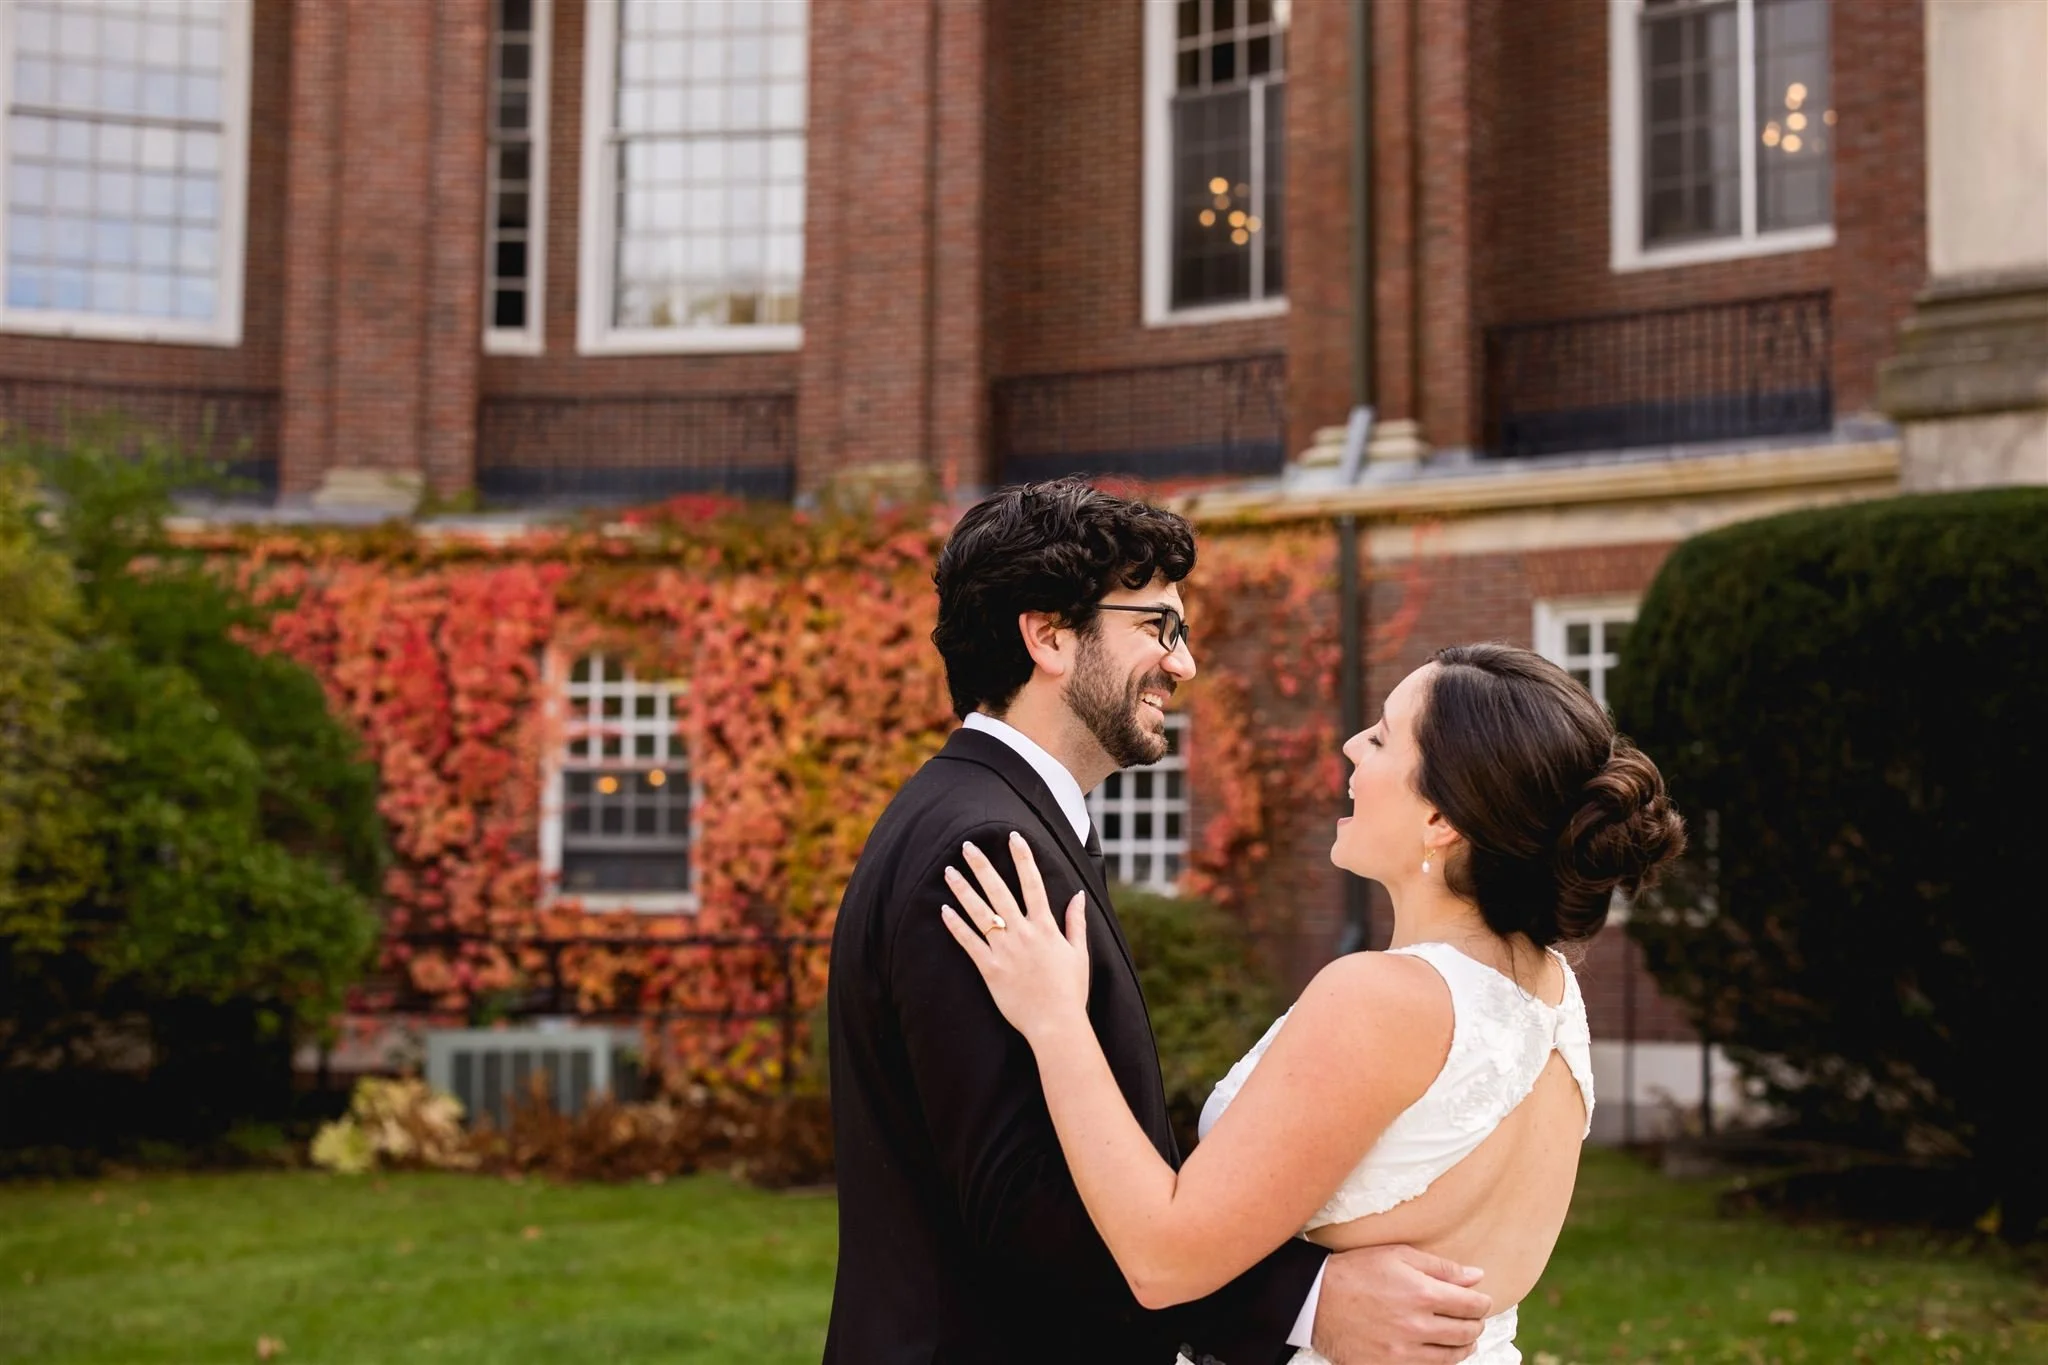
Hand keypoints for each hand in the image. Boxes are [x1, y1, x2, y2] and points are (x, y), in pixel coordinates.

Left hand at [938, 832, 1090, 1042]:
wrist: (1056, 1024)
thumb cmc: (1070, 991)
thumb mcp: (1079, 953)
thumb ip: (1076, 922)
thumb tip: (1079, 894)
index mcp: (1045, 927)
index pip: (1033, 884)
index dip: (1023, 858)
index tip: (1013, 838)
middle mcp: (1023, 933)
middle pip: (1000, 891)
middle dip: (983, 866)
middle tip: (968, 847)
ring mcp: (1005, 950)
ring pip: (980, 913)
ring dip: (963, 890)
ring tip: (949, 871)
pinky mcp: (990, 969)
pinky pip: (969, 943)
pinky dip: (956, 926)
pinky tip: (943, 910)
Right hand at [1310, 1245, 1491, 1364]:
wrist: (1316, 1300)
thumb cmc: (1357, 1271)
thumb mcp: (1398, 1255)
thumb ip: (1441, 1267)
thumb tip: (1476, 1277)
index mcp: (1422, 1294)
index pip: (1472, 1305)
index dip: (1482, 1303)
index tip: (1481, 1301)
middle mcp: (1417, 1326)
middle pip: (1466, 1333)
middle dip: (1476, 1324)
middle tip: (1473, 1319)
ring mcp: (1403, 1352)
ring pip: (1451, 1356)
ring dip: (1463, 1346)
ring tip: (1462, 1338)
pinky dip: (1439, 1360)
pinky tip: (1437, 1350)